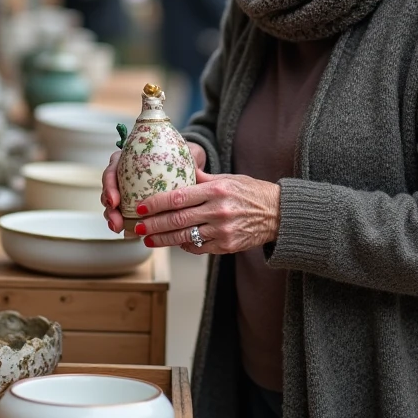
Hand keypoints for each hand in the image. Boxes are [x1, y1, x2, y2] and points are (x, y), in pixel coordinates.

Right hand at [102, 142, 206, 232]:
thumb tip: (193, 165)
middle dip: (110, 209)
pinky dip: (123, 222)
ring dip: (113, 218)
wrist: (183, 162)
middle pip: (109, 190)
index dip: (110, 186)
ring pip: (113, 204)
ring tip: (118, 228)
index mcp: (128, 158)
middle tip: (116, 222)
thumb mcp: (179, 152)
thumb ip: (184, 156)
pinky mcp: (132, 201)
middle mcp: (124, 173)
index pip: (112, 170)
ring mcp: (127, 188)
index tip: (115, 201)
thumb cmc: (177, 154)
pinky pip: (123, 212)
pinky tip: (126, 232)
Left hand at [134, 169, 279, 254]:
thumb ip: (202, 178)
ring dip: (164, 240)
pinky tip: (174, 243)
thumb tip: (178, 169)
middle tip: (138, 227)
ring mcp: (222, 230)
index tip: (142, 206)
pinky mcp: (227, 246)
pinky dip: (184, 246)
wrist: (278, 213)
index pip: (179, 197)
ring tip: (149, 239)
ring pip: (185, 237)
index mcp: (216, 190)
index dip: (157, 203)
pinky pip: (199, 248)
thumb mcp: (228, 178)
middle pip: (177, 219)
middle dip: (154, 224)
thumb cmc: (251, 192)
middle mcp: (218, 210)